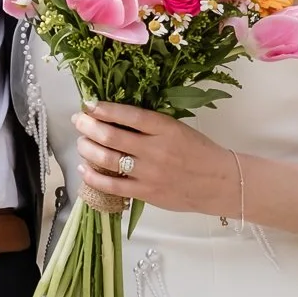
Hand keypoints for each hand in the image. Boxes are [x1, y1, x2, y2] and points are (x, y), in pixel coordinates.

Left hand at [73, 102, 237, 217]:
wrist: (219, 182)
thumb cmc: (199, 152)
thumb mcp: (178, 128)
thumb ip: (150, 125)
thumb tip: (116, 117)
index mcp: (165, 128)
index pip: (128, 115)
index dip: (104, 109)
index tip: (89, 104)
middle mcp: (154, 149)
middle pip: (111, 136)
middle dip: (88, 126)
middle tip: (78, 121)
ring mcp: (149, 173)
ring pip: (107, 159)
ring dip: (87, 148)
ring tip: (81, 142)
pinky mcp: (145, 193)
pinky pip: (112, 185)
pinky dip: (94, 176)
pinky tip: (84, 168)